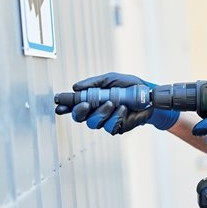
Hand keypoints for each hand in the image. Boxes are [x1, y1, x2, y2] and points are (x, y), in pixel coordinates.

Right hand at [54, 72, 179, 134]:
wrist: (148, 95)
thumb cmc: (129, 86)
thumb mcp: (110, 80)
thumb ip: (93, 83)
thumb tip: (75, 87)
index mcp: (92, 100)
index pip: (74, 105)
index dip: (65, 105)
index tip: (58, 104)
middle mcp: (96, 112)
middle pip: (79, 117)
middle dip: (79, 111)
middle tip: (85, 104)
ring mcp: (106, 121)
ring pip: (94, 123)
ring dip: (101, 112)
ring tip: (112, 102)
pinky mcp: (117, 127)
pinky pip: (110, 126)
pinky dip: (116, 116)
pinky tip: (123, 108)